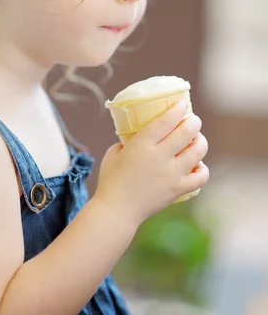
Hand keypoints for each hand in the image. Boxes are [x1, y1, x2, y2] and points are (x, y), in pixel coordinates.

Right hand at [94, 101, 208, 229]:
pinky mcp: (178, 189)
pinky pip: (200, 177)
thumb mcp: (113, 154)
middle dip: (194, 122)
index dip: (177, 110)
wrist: (117, 210)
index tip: (183, 104)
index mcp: (142, 145)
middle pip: (186, 133)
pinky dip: (202, 168)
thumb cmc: (111, 181)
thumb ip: (126, 143)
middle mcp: (160, 157)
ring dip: (200, 141)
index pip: (166, 121)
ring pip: (197, 152)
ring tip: (198, 139)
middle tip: (193, 120)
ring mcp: (171, 174)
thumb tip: (136, 138)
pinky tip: (197, 165)